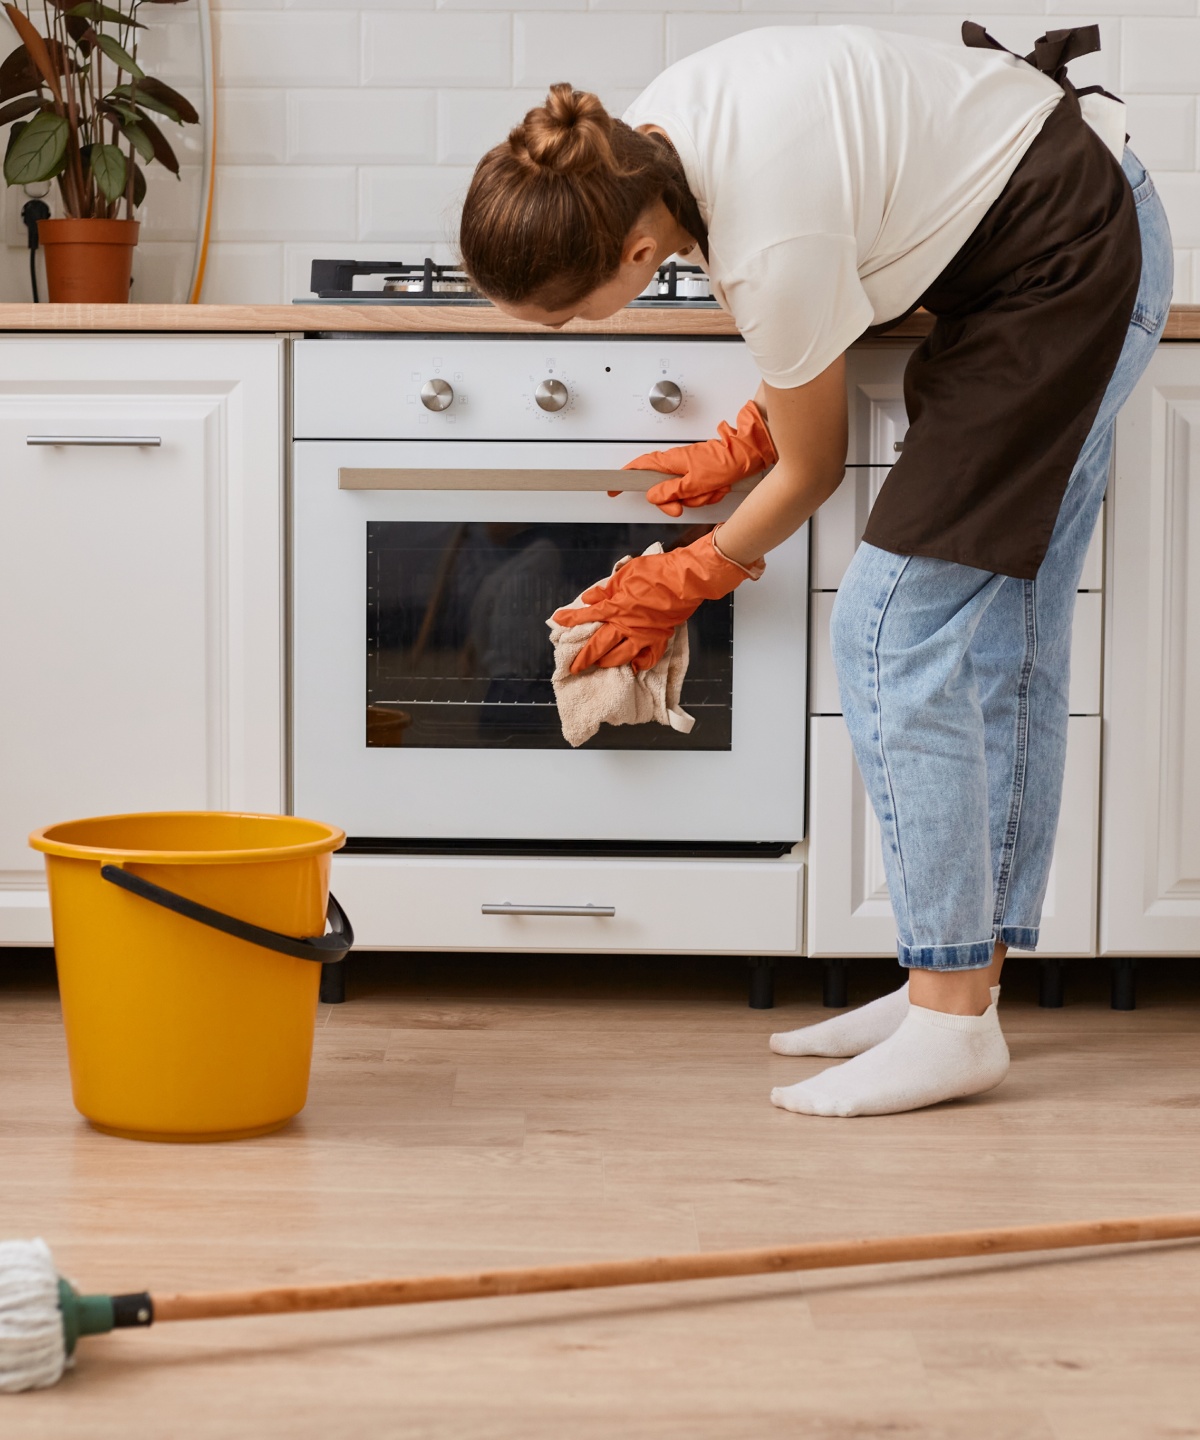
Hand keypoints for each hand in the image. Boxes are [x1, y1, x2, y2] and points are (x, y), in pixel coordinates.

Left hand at [552, 529, 763, 673]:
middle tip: (574, 667)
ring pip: (620, 656)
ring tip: (600, 665)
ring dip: (607, 662)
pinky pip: (647, 658)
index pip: (586, 616)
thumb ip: (606, 589)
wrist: (684, 579)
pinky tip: (633, 668)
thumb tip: (590, 598)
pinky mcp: (659, 639)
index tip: (557, 622)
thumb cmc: (655, 572)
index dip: (570, 619)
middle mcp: (625, 625)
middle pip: (599, 645)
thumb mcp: (625, 573)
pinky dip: (639, 664)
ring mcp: (642, 635)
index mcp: (615, 606)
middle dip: (584, 657)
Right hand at [617, 399, 776, 516]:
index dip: (624, 478)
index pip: (638, 468)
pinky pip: (696, 492)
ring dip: (696, 498)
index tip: (614, 488)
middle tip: (682, 505)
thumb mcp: (695, 483)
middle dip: (674, 501)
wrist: (747, 454)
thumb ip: (672, 492)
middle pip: (662, 490)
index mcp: (670, 462)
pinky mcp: (700, 474)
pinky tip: (716, 488)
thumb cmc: (725, 461)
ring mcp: (688, 470)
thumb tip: (655, 496)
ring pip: (682, 494)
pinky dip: (706, 494)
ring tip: (710, 490)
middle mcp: (676, 464)